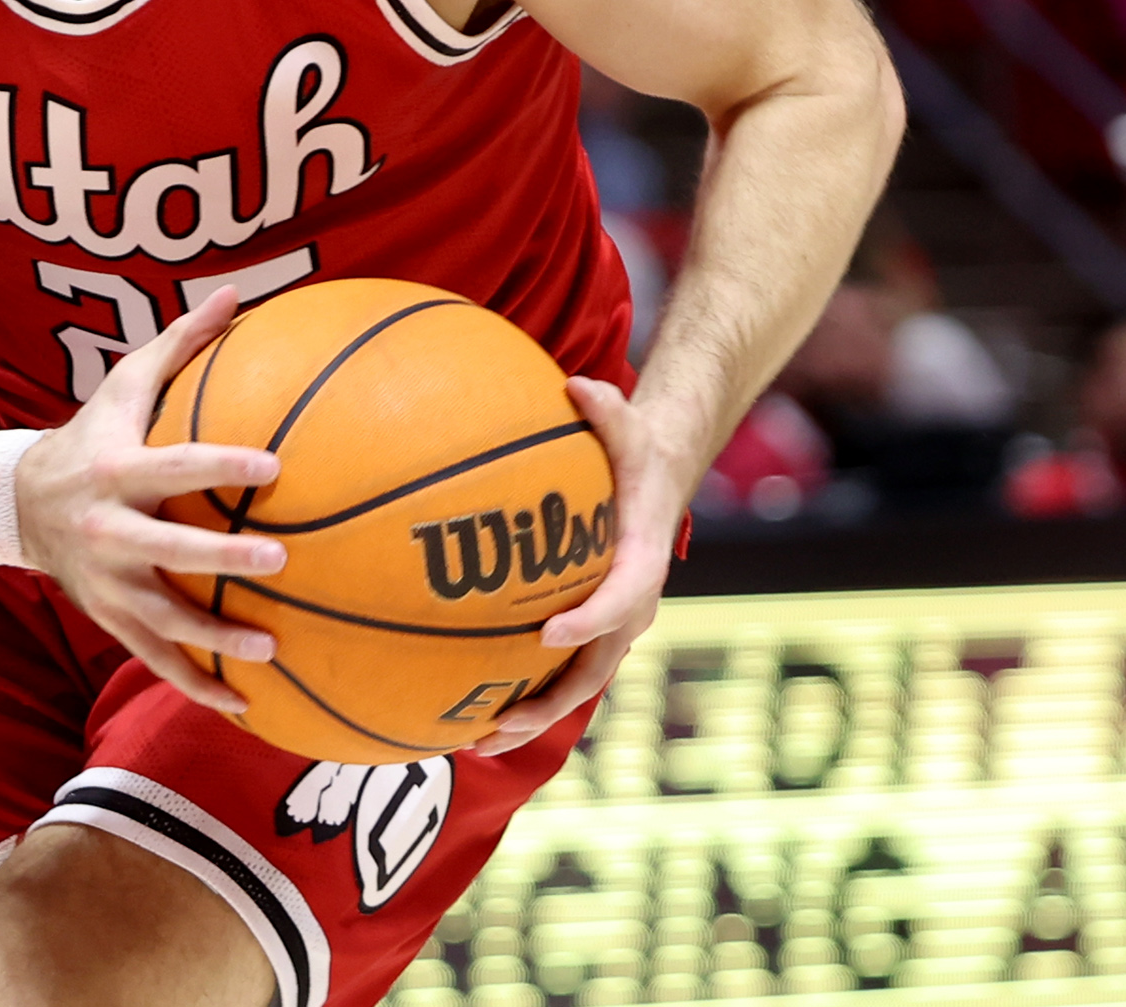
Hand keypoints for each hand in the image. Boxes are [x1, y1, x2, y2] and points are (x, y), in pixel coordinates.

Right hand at [11, 291, 286, 713]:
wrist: (17, 502)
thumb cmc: (91, 434)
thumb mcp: (124, 385)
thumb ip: (181, 343)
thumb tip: (236, 294)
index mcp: (116, 471)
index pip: (174, 467)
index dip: (221, 466)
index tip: (274, 467)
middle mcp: (107, 531)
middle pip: (165, 551)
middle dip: (219, 560)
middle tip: (278, 560)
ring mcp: (106, 583)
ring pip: (160, 620)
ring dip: (214, 640)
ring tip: (270, 650)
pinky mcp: (108, 619)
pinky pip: (154, 660)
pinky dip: (196, 686)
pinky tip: (245, 704)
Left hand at [471, 377, 680, 754]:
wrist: (659, 480)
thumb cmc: (636, 451)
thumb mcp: (630, 424)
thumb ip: (608, 409)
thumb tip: (577, 385)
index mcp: (641, 562)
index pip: (620, 600)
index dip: (586, 623)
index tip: (543, 636)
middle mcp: (629, 606)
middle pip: (594, 668)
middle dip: (548, 701)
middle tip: (499, 722)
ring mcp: (609, 626)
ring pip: (573, 684)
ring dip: (529, 717)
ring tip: (474, 741)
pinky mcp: (586, 628)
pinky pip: (556, 670)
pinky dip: (520, 694)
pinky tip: (466, 712)